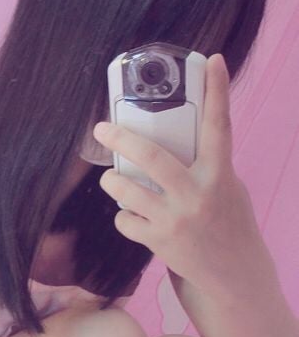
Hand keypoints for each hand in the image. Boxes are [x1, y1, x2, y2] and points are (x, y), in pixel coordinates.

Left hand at [93, 53, 265, 297]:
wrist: (233, 275)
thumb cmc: (228, 224)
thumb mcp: (227, 188)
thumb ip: (206, 164)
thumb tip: (177, 136)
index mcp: (220, 174)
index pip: (220, 126)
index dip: (217, 90)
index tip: (212, 60)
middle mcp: (197, 194)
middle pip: (152, 156)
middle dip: (121, 139)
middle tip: (103, 127)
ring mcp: (176, 219)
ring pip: (126, 190)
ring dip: (112, 182)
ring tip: (111, 180)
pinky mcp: (159, 242)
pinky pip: (125, 220)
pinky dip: (124, 217)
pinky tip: (134, 218)